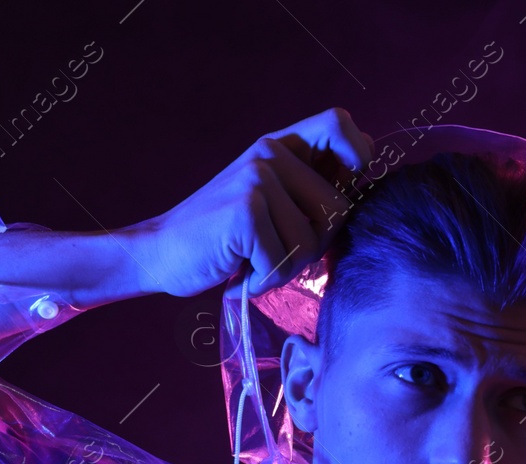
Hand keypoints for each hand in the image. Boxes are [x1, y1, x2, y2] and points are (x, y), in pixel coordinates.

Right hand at [137, 107, 375, 297]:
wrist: (160, 251)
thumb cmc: (222, 236)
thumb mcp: (269, 200)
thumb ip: (309, 186)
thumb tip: (366, 174)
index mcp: (280, 145)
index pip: (340, 123)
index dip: (358, 154)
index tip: (347, 187)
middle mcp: (269, 154)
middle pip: (337, 208)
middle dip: (315, 246)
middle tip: (278, 252)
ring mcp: (257, 180)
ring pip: (312, 242)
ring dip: (287, 267)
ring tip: (254, 259)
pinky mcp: (245, 212)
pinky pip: (283, 262)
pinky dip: (264, 278)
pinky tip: (240, 268)